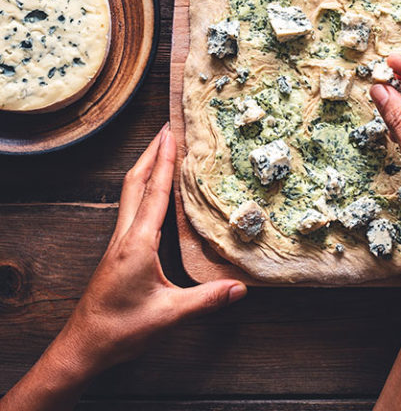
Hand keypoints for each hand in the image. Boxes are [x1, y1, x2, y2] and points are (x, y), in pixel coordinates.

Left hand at [56, 124, 246, 377]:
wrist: (83, 346)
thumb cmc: (120, 329)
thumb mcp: (168, 314)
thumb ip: (206, 299)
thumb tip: (241, 287)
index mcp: (137, 242)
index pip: (154, 192)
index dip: (165, 161)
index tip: (171, 133)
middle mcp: (126, 235)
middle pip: (136, 182)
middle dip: (152, 152)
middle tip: (167, 129)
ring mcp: (120, 242)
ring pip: (131, 193)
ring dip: (147, 167)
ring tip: (163, 149)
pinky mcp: (120, 250)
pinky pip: (133, 208)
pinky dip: (146, 189)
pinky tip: (157, 192)